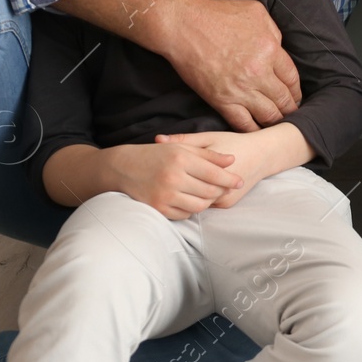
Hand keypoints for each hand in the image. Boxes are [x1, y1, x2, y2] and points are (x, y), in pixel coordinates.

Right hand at [102, 142, 241, 219]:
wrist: (122, 168)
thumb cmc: (155, 155)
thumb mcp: (181, 147)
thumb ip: (208, 155)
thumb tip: (232, 160)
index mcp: (180, 159)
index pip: (214, 173)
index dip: (230, 179)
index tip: (240, 182)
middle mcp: (173, 178)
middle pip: (209, 191)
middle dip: (221, 191)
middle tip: (225, 189)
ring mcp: (164, 195)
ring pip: (199, 205)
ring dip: (207, 201)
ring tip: (209, 194)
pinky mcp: (158, 209)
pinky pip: (184, 214)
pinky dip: (192, 208)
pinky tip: (191, 200)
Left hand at [158, 125, 310, 208]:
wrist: (263, 154)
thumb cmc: (235, 142)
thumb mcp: (209, 137)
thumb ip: (184, 140)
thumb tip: (157, 140)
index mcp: (211, 170)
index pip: (181, 179)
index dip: (165, 176)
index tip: (154, 171)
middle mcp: (218, 188)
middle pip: (186, 194)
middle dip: (174, 188)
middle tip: (159, 180)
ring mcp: (224, 200)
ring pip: (195, 202)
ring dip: (185, 195)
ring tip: (172, 185)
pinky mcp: (227, 204)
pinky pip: (205, 204)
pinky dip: (196, 198)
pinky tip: (188, 189)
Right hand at [162, 0, 302, 131]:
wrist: (183, 25)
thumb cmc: (216, 14)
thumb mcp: (255, 12)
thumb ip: (273, 32)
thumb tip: (279, 48)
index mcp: (270, 49)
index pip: (292, 78)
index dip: (296, 91)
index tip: (295, 96)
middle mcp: (259, 72)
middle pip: (284, 100)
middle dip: (290, 108)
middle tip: (290, 113)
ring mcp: (240, 89)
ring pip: (268, 115)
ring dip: (276, 121)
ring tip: (277, 123)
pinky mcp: (221, 100)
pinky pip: (243, 123)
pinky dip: (254, 129)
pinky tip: (257, 130)